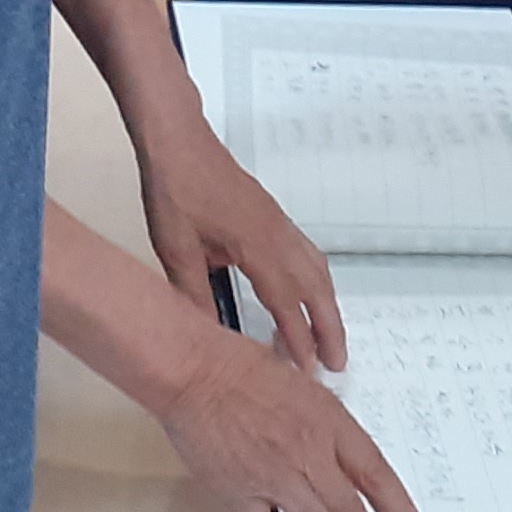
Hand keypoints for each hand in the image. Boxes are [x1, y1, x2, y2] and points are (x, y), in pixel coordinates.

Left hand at [139, 114, 346, 371]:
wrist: (177, 139)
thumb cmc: (175, 188)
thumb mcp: (176, 249)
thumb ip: (194, 296)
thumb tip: (207, 337)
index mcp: (256, 244)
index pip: (286, 302)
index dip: (298, 339)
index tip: (307, 372)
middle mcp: (276, 234)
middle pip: (316, 288)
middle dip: (329, 328)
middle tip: (336, 365)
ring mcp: (278, 223)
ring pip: (317, 269)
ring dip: (327, 306)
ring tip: (328, 339)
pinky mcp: (272, 217)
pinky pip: (307, 254)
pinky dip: (316, 282)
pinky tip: (307, 295)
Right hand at [150, 322, 419, 511]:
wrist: (192, 369)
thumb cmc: (237, 364)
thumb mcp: (296, 382)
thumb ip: (318, 418)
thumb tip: (334, 448)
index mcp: (326, 419)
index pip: (371, 467)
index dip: (394, 500)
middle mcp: (308, 450)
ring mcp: (275, 475)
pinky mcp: (239, 493)